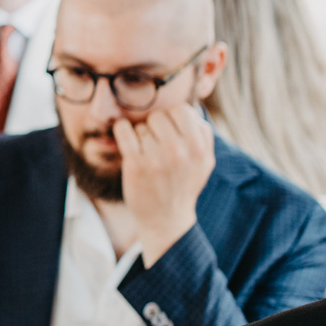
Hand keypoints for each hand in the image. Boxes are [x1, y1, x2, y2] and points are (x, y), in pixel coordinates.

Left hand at [114, 101, 214, 265]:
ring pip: (142, 125)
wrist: (165, 219)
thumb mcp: (204, 162)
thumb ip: (201, 135)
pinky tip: (125, 138)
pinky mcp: (135, 164)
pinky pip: (124, 130)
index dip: (172, 118)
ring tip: (146, 152)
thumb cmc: (182, 185)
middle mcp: (180, 152)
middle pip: (159, 116)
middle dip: (154, 126)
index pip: (181, 110)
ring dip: (140, 135)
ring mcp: (157, 158)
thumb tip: (188, 106)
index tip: (168, 130)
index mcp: (199, 149)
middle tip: (155, 143)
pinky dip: (122, 130)